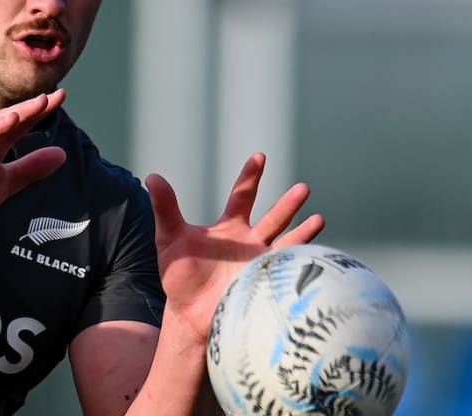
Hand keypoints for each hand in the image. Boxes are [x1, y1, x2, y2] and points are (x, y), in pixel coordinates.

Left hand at [146, 153, 324, 342]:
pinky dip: (303, 262)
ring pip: (288, 243)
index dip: (251, 177)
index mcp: (229, 229)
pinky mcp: (266, 284)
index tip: (260, 157)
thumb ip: (166, 209)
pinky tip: (317, 254)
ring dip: (303, 232)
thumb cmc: (179, 275)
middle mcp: (250, 243)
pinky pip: (289, 270)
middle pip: (274, 218)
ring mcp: (260, 263)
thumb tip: (152, 177)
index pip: (243, 196)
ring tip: (319, 218)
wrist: (189, 314)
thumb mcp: (170, 238)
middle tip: (303, 188)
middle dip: (288, 204)